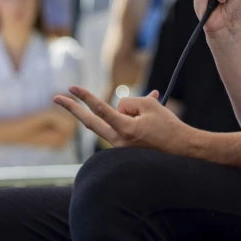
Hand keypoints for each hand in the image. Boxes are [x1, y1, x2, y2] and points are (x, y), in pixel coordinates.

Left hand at [54, 86, 187, 150]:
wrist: (184, 151)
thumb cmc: (169, 127)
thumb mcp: (151, 106)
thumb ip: (129, 103)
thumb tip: (118, 108)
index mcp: (125, 130)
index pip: (99, 109)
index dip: (84, 97)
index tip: (71, 88)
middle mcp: (118, 142)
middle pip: (90, 122)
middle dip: (73, 109)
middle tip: (56, 98)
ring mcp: (119, 150)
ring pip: (113, 123)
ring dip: (127, 115)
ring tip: (151, 122)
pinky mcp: (123, 153)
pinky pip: (121, 129)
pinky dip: (132, 121)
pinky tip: (149, 124)